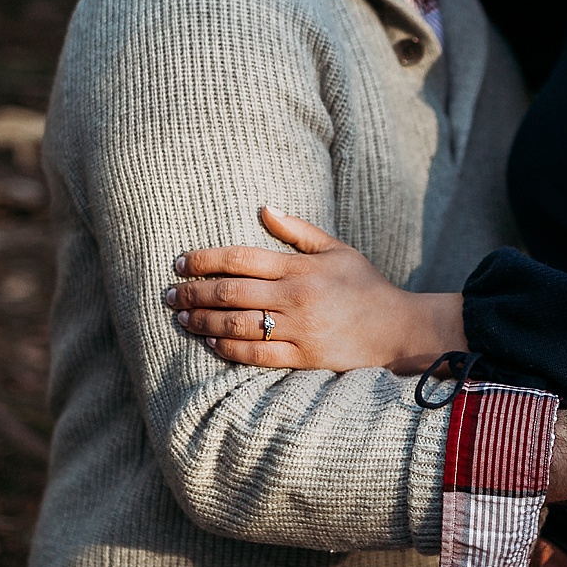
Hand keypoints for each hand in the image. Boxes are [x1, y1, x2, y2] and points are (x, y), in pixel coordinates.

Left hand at [166, 206, 465, 372]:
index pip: (240, 258)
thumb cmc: (365, 286)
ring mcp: (298, 329)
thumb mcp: (336, 249)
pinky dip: (228, 348)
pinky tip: (210, 341)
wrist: (398, 329)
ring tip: (180, 317)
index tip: (179, 263)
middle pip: (230, 292)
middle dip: (192, 292)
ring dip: (201, 321)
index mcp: (300, 267)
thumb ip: (297, 230)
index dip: (204, 260)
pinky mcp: (303, 357)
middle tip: (168, 293)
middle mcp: (295, 297)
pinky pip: (256, 355)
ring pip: (236, 325)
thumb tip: (262, 208)